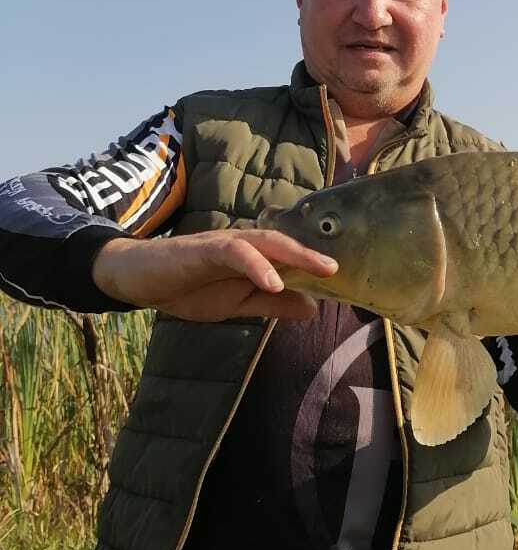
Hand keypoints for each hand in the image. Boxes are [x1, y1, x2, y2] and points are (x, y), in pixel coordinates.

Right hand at [92, 229, 338, 322]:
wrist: (136, 279)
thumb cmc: (188, 288)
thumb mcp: (238, 305)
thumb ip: (272, 304)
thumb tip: (312, 308)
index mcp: (254, 258)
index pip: (291, 257)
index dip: (319, 265)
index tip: (349, 279)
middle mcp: (243, 245)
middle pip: (285, 243)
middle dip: (316, 255)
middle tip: (343, 269)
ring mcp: (222, 244)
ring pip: (265, 241)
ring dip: (295, 254)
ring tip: (321, 270)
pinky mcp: (202, 249)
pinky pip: (234, 251)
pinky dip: (256, 265)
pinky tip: (272, 282)